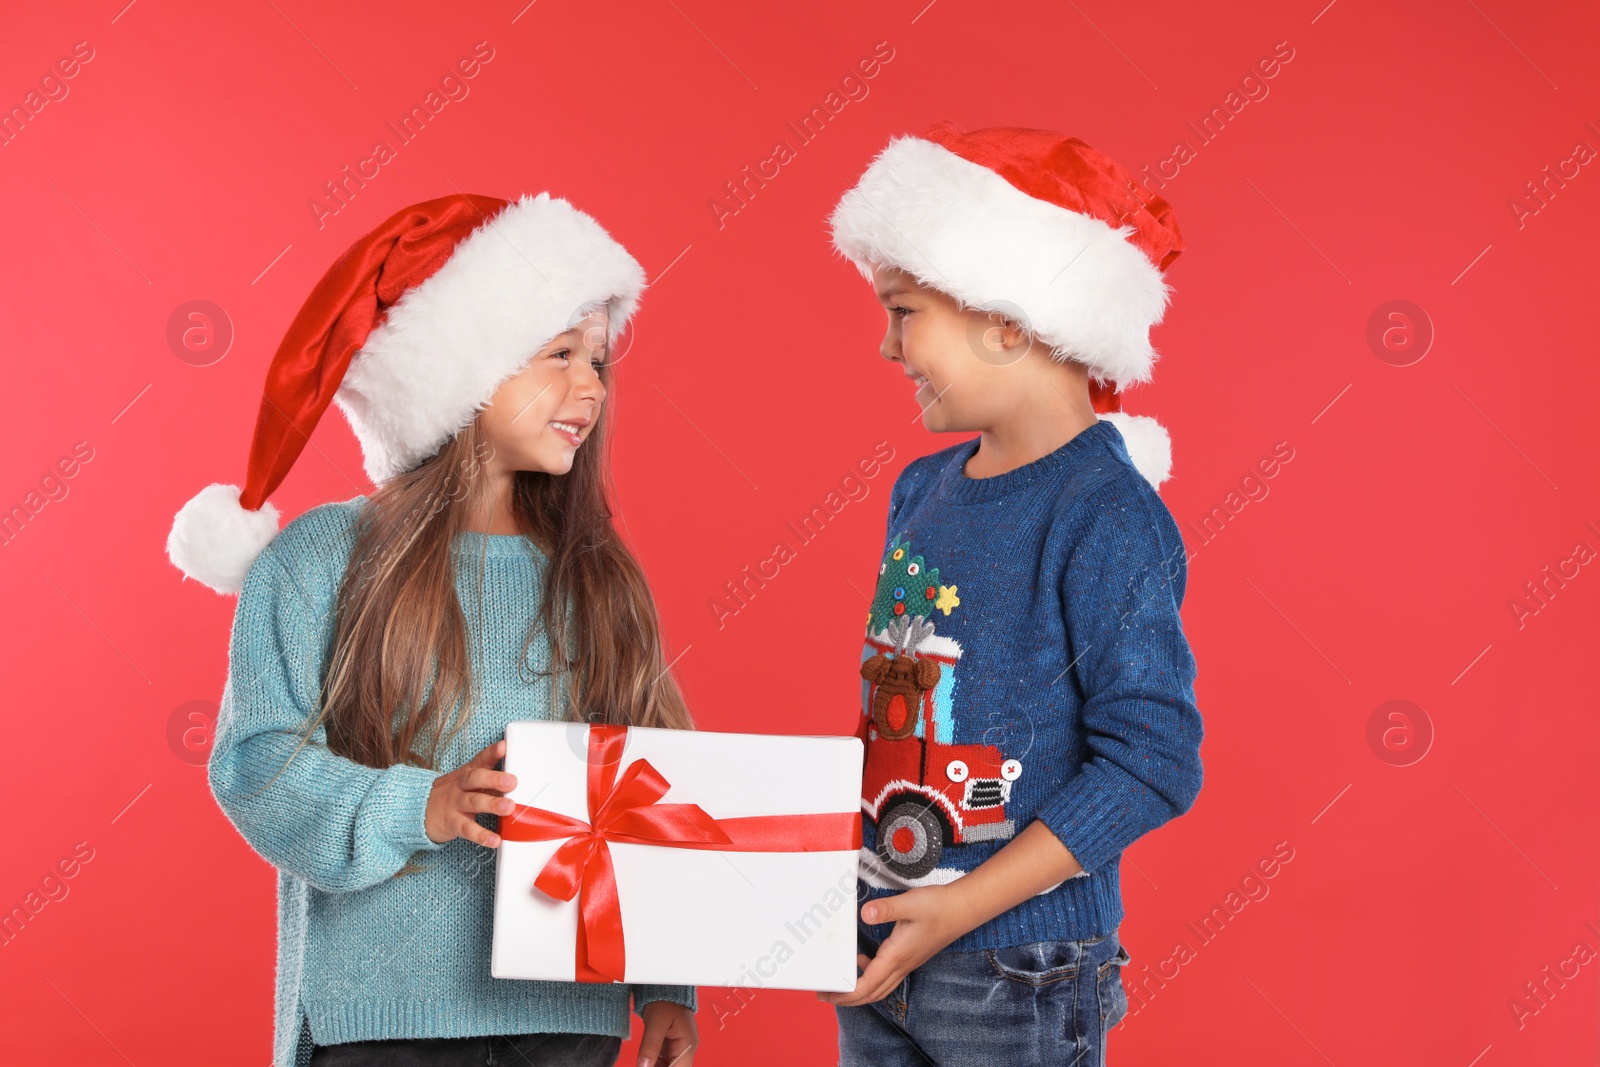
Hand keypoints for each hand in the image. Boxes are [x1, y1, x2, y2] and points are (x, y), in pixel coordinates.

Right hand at [423, 739, 516, 846]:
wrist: (418, 811)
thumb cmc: (452, 795)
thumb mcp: (466, 783)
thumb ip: (489, 780)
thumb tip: (517, 781)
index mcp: (467, 774)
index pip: (480, 760)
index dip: (491, 753)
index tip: (503, 746)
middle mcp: (461, 786)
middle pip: (475, 779)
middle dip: (494, 779)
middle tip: (512, 781)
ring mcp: (455, 804)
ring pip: (473, 802)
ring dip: (492, 804)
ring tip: (509, 807)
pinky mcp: (452, 823)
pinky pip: (468, 829)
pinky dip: (481, 835)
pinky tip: (495, 840)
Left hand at [637, 1000, 697, 1066]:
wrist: (664, 989)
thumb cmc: (665, 1000)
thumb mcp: (656, 1022)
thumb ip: (650, 1045)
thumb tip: (643, 1066)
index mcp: (688, 1044)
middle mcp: (686, 1049)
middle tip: (645, 1064)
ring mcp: (679, 1048)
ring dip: (655, 1066)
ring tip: (645, 1062)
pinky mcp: (671, 1046)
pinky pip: (664, 1062)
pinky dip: (654, 1063)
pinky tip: (646, 1061)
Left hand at [817, 885, 970, 1006]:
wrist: (962, 909)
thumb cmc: (938, 907)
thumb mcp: (909, 904)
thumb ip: (886, 910)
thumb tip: (865, 915)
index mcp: (897, 957)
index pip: (867, 985)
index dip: (845, 994)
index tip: (827, 994)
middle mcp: (901, 965)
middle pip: (871, 993)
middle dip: (847, 998)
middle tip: (825, 994)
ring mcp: (907, 963)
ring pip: (880, 987)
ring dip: (859, 989)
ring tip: (840, 981)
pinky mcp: (910, 956)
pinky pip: (887, 975)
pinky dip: (871, 975)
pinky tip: (864, 959)